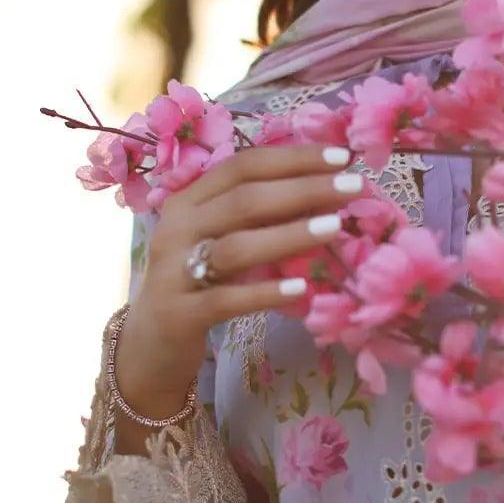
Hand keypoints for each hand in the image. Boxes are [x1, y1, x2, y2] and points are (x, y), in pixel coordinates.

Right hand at [116, 141, 363, 413]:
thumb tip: (326, 191)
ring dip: (289, 234)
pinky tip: (300, 288)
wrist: (150, 346)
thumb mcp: (220, 242)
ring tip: (335, 227)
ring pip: (236, 246)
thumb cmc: (198, 285)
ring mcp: (173, 272)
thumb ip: (259, 217)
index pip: (243, 166)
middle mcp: (176, 229)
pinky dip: (264, 293)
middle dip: (303, 188)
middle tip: (354, 185)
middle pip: (244, 199)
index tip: (342, 156)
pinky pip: (226, 299)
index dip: (292, 158)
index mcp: (188, 202)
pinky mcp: (179, 314)